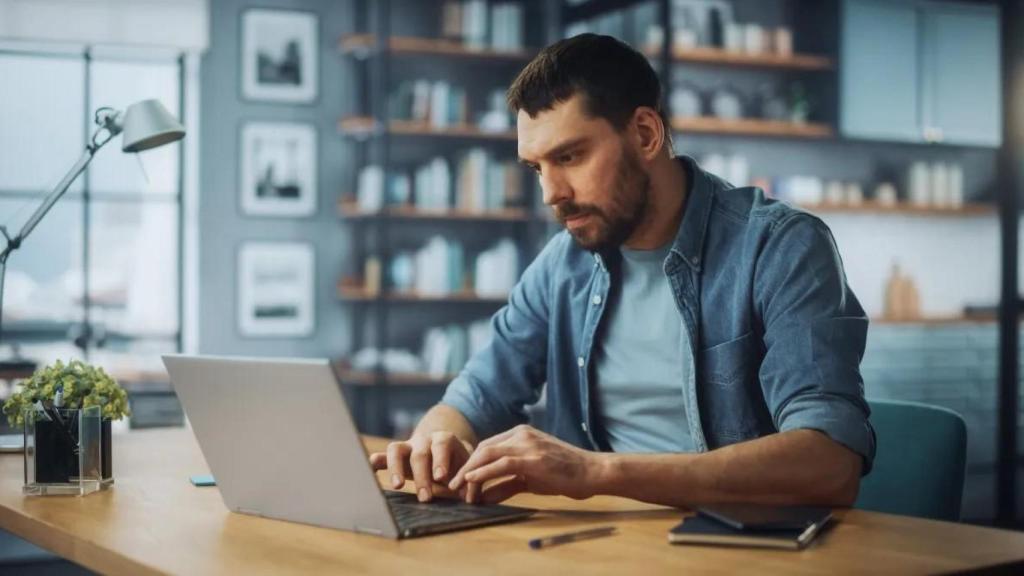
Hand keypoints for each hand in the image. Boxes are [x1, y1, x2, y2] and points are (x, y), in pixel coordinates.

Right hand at [369, 431, 472, 502]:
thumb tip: (469, 497)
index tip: (441, 477)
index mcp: (444, 440)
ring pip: (396, 449)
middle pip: (419, 453)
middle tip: (425, 498)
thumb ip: (468, 482)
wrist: (445, 450)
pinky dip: (374, 464)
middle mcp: (424, 440)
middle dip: (422, 475)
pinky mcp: (394, 457)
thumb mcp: (466, 469)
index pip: (442, 446)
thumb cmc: (457, 464)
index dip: (440, 460)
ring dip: (395, 467)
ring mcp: (406, 446)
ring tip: (397, 486)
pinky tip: (368, 475)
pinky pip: (381, 457)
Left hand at [448, 425, 601, 503]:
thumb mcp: (531, 479)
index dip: (471, 464)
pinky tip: (472, 481)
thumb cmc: (565, 474)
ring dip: (470, 472)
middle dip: (465, 468)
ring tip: (458, 489)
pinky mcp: (533, 457)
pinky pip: (501, 463)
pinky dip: (484, 472)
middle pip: (483, 448)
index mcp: (520, 434)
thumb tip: (484, 497)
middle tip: (453, 487)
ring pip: (488, 453)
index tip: (460, 481)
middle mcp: (521, 434)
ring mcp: (527, 444)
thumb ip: (506, 484)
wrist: (592, 472)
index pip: (487, 446)